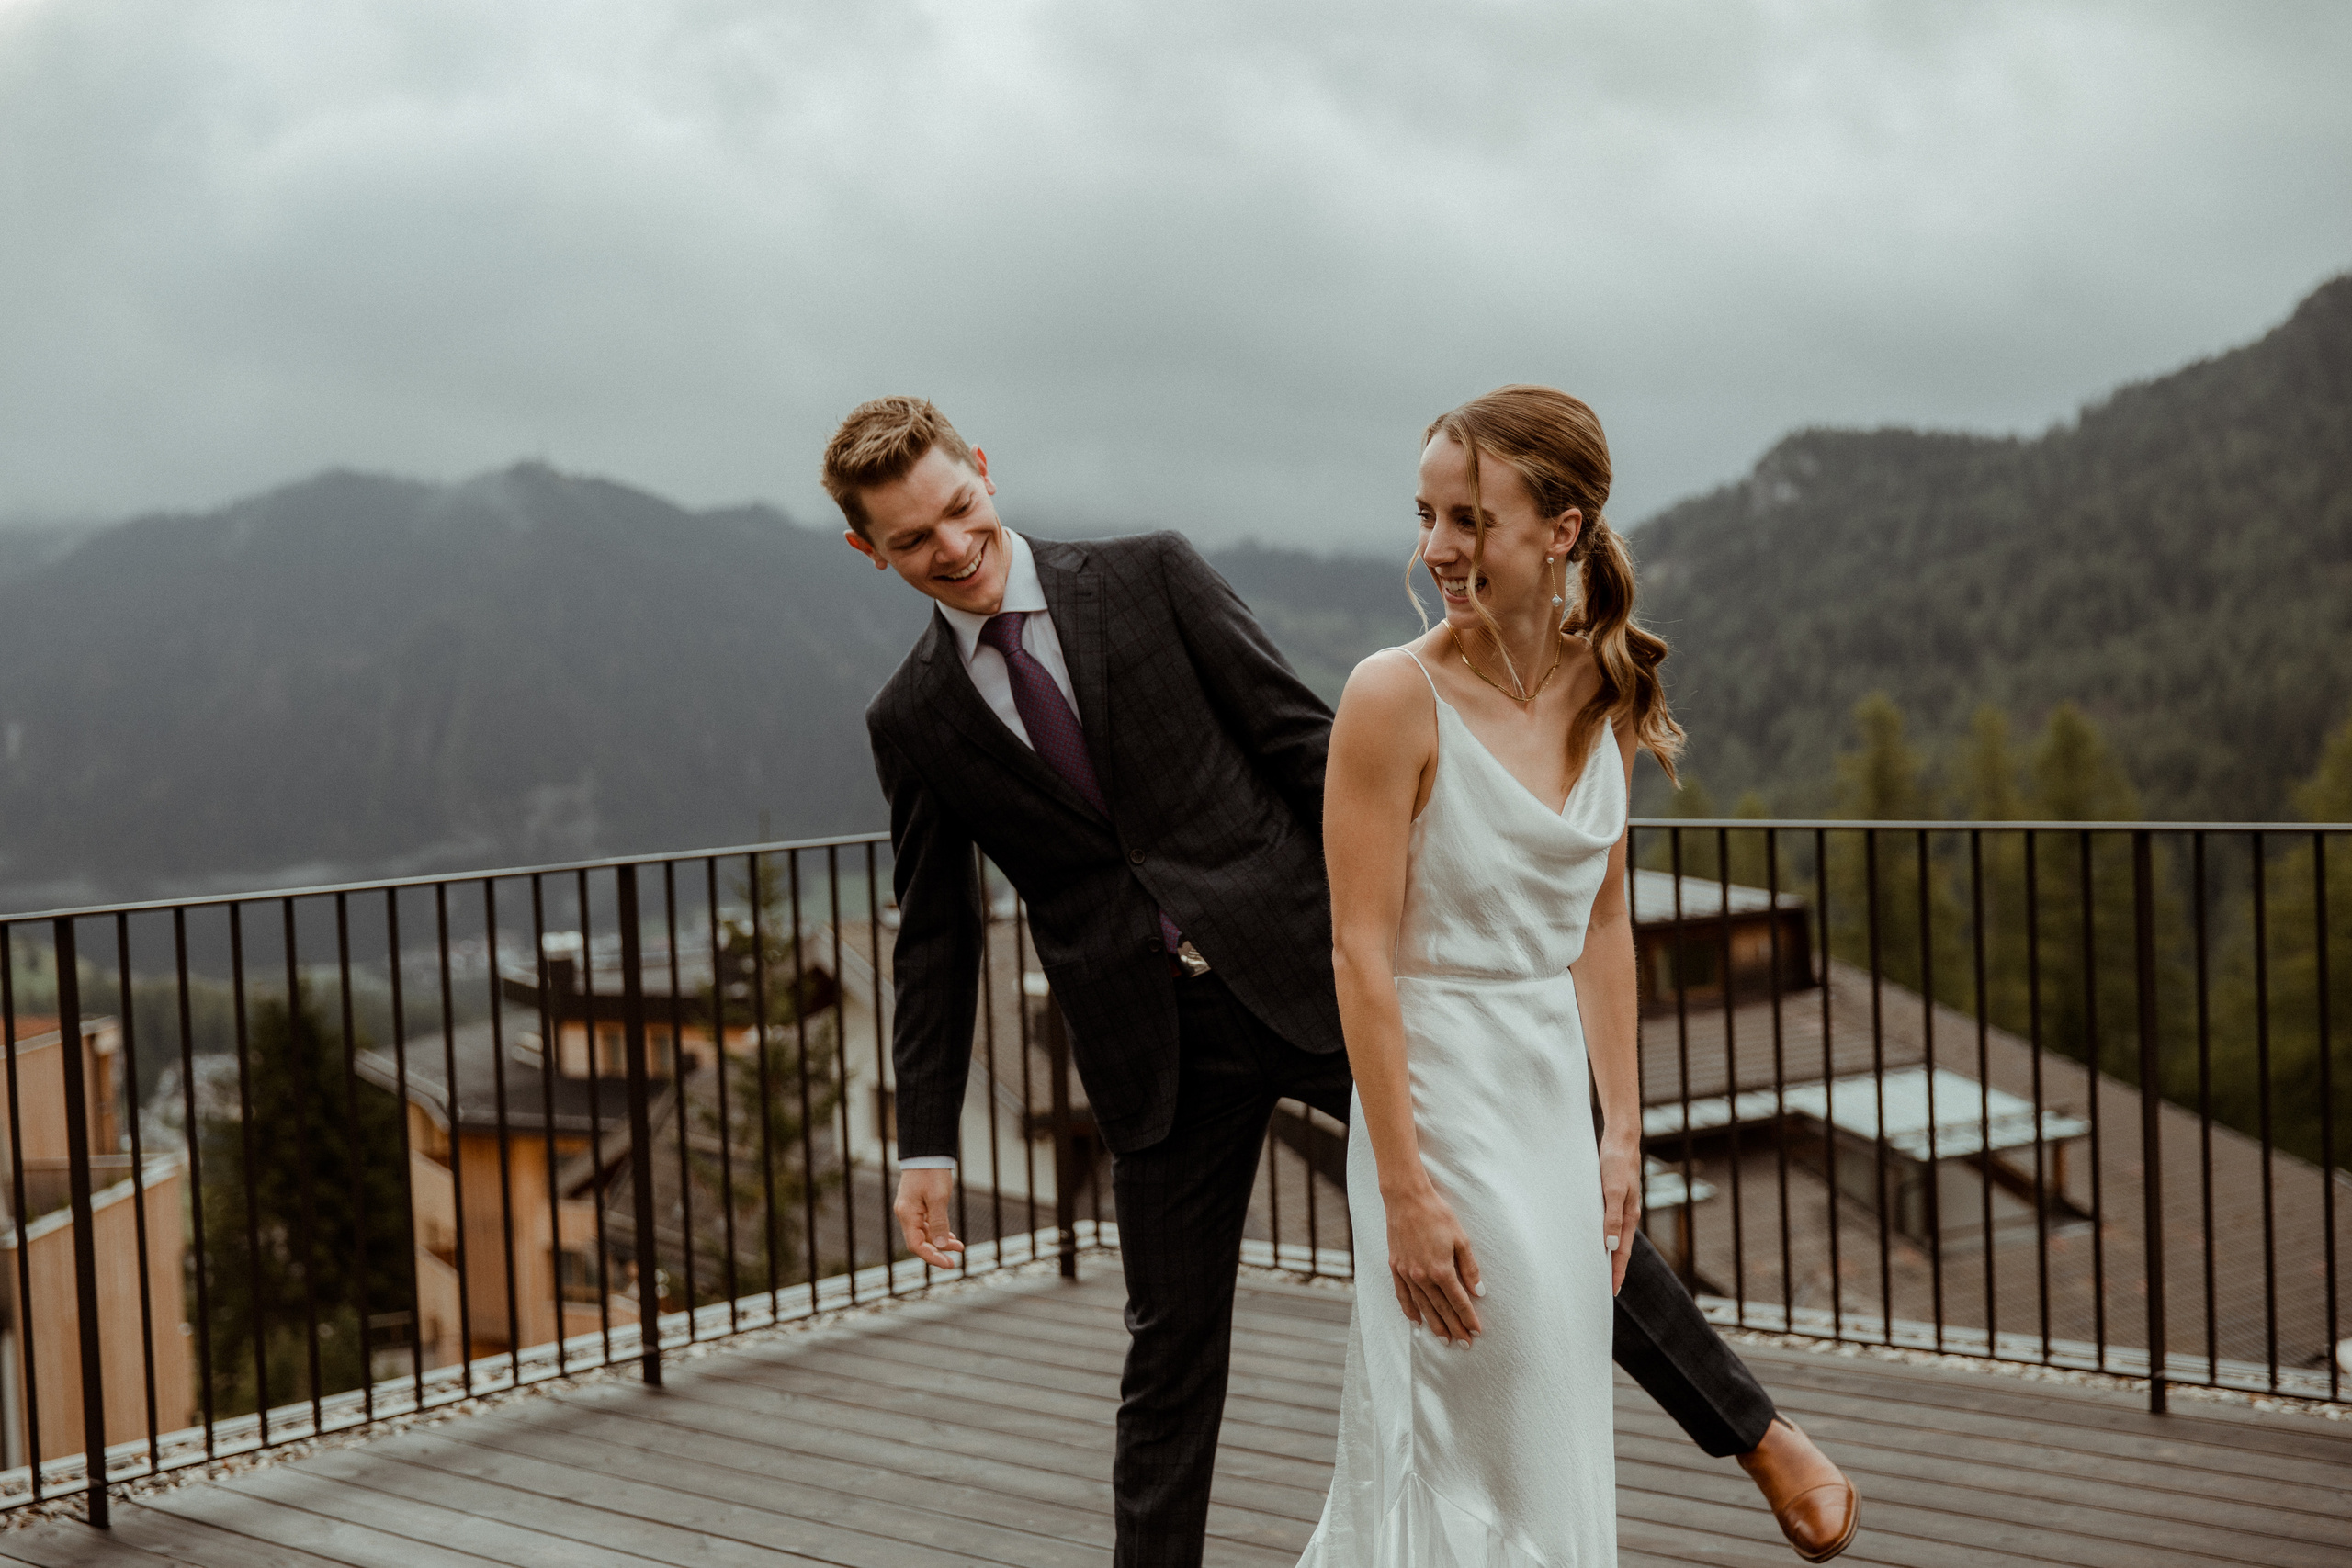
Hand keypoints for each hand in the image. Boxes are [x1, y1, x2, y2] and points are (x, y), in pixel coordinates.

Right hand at [893, 1168, 964, 1268]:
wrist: (927, 1151)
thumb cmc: (932, 1172)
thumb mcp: (938, 1198)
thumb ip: (939, 1223)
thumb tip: (939, 1246)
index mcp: (907, 1214)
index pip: (916, 1245)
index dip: (931, 1257)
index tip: (948, 1264)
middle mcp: (905, 1214)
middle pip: (919, 1241)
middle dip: (937, 1251)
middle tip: (954, 1260)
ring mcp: (910, 1209)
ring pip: (924, 1233)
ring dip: (940, 1241)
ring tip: (958, 1246)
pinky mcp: (916, 1204)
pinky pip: (926, 1224)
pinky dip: (937, 1231)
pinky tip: (949, 1236)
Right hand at [1384, 1180, 1481, 1345]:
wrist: (1406, 1199)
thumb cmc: (1437, 1215)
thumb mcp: (1461, 1239)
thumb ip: (1469, 1268)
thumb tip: (1478, 1292)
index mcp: (1441, 1269)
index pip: (1459, 1301)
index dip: (1468, 1317)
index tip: (1476, 1331)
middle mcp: (1423, 1276)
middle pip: (1441, 1309)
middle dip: (1454, 1327)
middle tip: (1464, 1344)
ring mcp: (1407, 1273)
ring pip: (1422, 1306)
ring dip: (1435, 1324)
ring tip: (1444, 1339)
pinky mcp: (1395, 1267)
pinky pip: (1402, 1295)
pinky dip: (1410, 1311)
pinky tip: (1417, 1322)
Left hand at [1599, 1134, 1641, 1293]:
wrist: (1620, 1139)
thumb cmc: (1616, 1163)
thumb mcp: (1614, 1190)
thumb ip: (1613, 1216)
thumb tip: (1611, 1245)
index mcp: (1629, 1217)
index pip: (1622, 1253)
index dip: (1616, 1273)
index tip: (1611, 1292)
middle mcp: (1626, 1215)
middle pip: (1619, 1248)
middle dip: (1612, 1269)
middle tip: (1601, 1289)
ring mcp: (1620, 1206)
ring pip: (1613, 1237)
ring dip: (1606, 1254)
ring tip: (1595, 1270)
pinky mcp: (1611, 1197)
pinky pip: (1607, 1223)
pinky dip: (1602, 1236)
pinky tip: (1592, 1238)